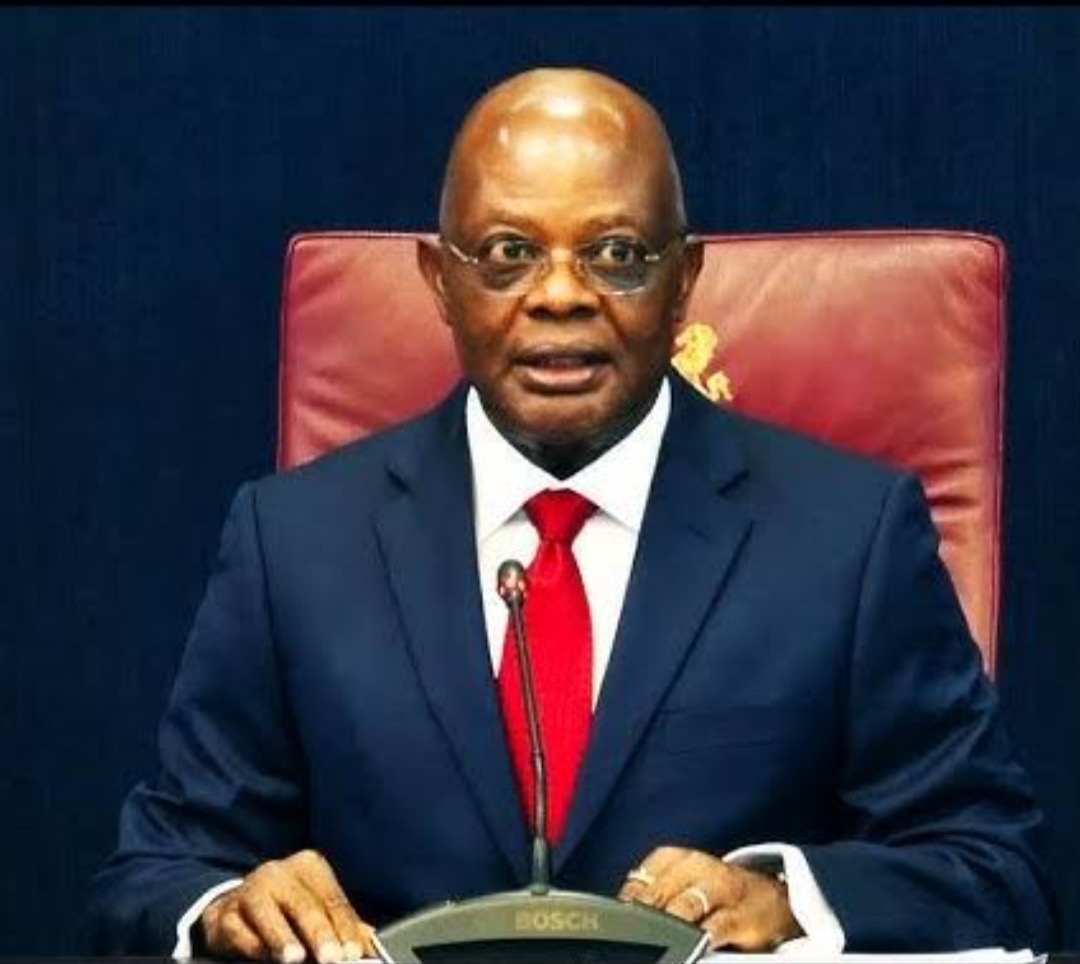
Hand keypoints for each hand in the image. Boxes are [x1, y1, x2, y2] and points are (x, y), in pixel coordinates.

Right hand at [200, 849, 376, 962]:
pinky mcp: (224, 913)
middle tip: (332, 958)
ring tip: (295, 958)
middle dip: (320, 934)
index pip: (333, 899)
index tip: (355, 952)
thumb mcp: (315, 909)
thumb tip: (367, 944)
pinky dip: (254, 946)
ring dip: (283, 938)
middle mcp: (279, 872)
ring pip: (267, 913)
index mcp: (309, 867)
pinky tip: (265, 956)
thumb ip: (340, 926)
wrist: (235, 908)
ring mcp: (249, 890)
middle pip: (304, 904)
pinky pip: (239, 931)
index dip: (346, 928)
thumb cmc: (285, 910)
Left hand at [617, 845, 801, 950]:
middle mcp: (698, 866)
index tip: (613, 927)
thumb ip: (653, 898)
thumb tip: (615, 919)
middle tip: (629, 937)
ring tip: (653, 944)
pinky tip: (689, 950)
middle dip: (642, 919)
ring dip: (667, 928)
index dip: (624, 906)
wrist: (772, 900)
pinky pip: (714, 929)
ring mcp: (721, 888)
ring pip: (684, 909)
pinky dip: (698, 941)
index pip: (640, 880)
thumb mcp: (682, 885)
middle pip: (659, 895)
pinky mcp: (742, 915)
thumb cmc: (714, 895)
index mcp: (675, 858)